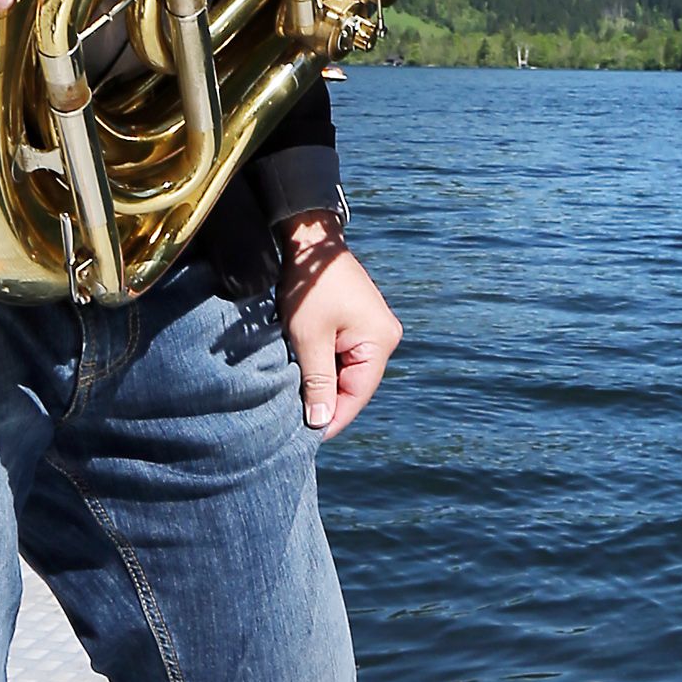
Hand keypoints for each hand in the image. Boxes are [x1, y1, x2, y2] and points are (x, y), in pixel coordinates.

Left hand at [273, 219, 400, 437]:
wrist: (311, 243)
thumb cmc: (310, 288)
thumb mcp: (309, 338)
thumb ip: (318, 382)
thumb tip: (320, 422)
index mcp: (379, 342)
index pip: (357, 395)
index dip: (333, 418)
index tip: (307, 437)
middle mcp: (385, 338)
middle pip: (355, 385)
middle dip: (327, 401)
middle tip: (296, 421)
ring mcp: (374, 330)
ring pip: (348, 372)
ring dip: (324, 384)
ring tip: (297, 397)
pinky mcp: (360, 323)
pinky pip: (345, 356)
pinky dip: (325, 366)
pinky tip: (305, 372)